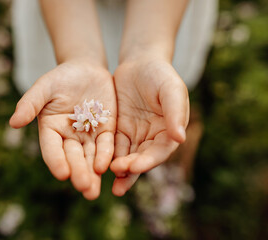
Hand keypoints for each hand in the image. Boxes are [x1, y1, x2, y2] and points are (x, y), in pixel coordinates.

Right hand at [9, 61, 115, 199]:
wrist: (86, 69)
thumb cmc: (60, 77)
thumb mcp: (44, 87)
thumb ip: (30, 103)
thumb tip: (13, 123)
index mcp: (50, 130)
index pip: (52, 149)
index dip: (56, 161)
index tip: (62, 174)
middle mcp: (69, 138)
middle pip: (73, 158)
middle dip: (79, 173)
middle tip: (85, 189)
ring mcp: (88, 136)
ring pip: (90, 157)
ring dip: (93, 174)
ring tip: (94, 191)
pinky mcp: (105, 131)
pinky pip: (106, 146)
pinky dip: (106, 156)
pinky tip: (106, 168)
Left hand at [110, 58, 188, 195]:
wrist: (140, 62)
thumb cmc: (160, 74)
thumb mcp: (170, 88)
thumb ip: (175, 112)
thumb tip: (180, 138)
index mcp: (169, 131)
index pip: (160, 151)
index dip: (148, 161)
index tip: (134, 167)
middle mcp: (153, 138)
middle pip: (141, 158)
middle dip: (130, 170)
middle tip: (117, 181)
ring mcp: (135, 135)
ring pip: (126, 156)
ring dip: (118, 170)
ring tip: (106, 182)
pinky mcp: (119, 130)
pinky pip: (112, 146)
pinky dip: (106, 156)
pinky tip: (97, 165)